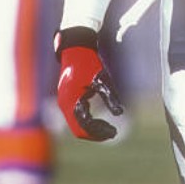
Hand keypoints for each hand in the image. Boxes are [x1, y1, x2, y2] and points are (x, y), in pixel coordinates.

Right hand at [54, 27, 122, 141]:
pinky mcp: (67, 100)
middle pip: (78, 130)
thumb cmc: (89, 62)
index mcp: (71, 101)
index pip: (84, 126)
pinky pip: (76, 118)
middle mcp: (65, 105)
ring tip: (109, 130)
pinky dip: (87, 122)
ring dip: (91, 130)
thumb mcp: (102, 79)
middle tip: (112, 134)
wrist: (75, 49)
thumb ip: (110, 96)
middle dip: (95, 134)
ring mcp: (64, 103)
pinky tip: (100, 122)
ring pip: (76, 125)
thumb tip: (120, 113)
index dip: (99, 132)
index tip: (114, 133)